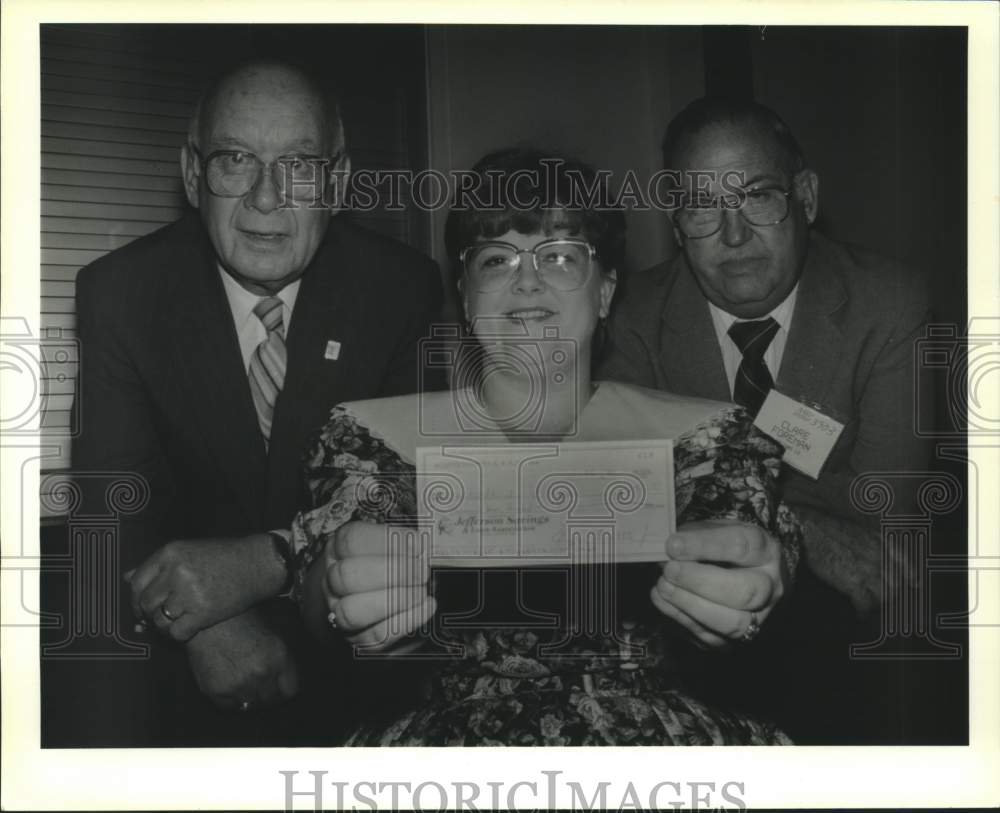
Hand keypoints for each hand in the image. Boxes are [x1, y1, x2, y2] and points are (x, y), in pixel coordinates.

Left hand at [125, 534, 284, 641]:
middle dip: (150, 614)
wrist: (258, 563)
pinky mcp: (202, 612)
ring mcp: (189, 592)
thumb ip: (159, 565)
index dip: (136, 599)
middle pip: (147, 603)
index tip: (141, 608)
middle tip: (161, 617)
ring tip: (179, 620)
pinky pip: (177, 632)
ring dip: (165, 625)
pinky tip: (190, 628)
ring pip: (160, 619)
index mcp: (171, 553)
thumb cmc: (226, 556)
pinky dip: (180, 634)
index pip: (137, 582)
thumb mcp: (190, 551)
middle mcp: (176, 571)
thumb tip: (127, 577)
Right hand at [185, 609, 298, 709]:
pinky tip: (229, 682)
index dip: (284, 688)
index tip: (279, 686)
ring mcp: (239, 684)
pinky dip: (231, 699)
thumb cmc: (241, 619)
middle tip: (260, 684)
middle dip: (268, 693)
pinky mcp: (217, 690)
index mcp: (279, 656)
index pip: (290, 691)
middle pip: (271, 700)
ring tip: (243, 681)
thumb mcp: (274, 628)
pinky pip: (230, 707)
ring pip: (251, 706)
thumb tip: (288, 675)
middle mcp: (261, 672)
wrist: (207, 618)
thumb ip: (285, 654)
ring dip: (250, 697)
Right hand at [322, 521, 435, 650]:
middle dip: (394, 572)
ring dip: (396, 600)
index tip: (418, 545)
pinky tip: (426, 607)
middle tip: (422, 571)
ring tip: (422, 591)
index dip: (387, 541)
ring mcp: (341, 613)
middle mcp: (333, 582)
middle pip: (348, 576)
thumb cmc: (387, 564)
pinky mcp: (358, 640)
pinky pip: (376, 636)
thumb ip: (405, 541)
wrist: (376, 599)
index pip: (351, 540)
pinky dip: (407, 621)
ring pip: (352, 612)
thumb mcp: (391, 544)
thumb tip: (425, 543)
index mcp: (338, 549)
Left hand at [650, 520, 789, 647]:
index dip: (704, 545)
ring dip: (690, 605)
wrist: (747, 577)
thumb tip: (670, 548)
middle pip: (744, 592)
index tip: (673, 544)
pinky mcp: (737, 641)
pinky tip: (662, 600)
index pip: (741, 547)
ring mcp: (757, 618)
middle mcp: (770, 588)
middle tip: (669, 570)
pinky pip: (711, 637)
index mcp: (767, 552)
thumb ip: (696, 534)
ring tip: (663, 586)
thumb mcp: (716, 529)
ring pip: (732, 623)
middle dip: (700, 581)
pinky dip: (680, 618)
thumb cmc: (726, 549)